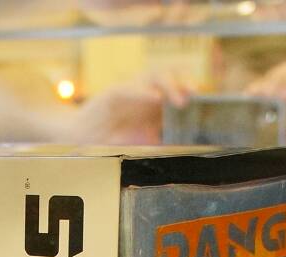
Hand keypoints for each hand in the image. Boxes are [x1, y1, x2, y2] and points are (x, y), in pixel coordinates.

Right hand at [69, 72, 198, 145]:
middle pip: (169, 75)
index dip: (191, 89)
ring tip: (180, 98)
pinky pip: (128, 89)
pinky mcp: (112, 94)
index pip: (177, 85)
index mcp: (153, 102)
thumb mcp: (141, 143)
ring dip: (169, 84)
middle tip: (195, 94)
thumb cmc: (110, 140)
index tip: (206, 100)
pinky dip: (142, 92)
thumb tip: (186, 153)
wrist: (79, 137)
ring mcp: (129, 91)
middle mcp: (144, 91)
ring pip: (153, 75)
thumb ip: (159, 143)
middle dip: (184, 82)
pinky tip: (155, 98)